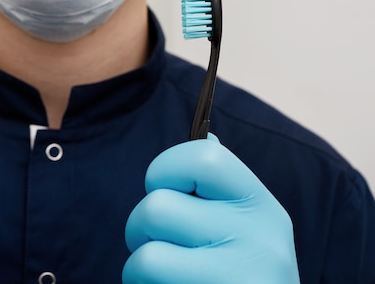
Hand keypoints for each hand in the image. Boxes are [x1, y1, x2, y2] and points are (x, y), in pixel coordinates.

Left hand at [123, 134, 299, 283]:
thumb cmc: (243, 273)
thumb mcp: (248, 227)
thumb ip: (222, 188)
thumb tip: (207, 133)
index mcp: (262, 206)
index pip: (203, 155)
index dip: (165, 167)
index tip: (161, 187)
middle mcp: (260, 240)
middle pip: (156, 208)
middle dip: (141, 227)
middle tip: (156, 242)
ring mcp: (238, 279)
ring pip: (145, 256)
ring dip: (139, 268)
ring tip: (164, 276)